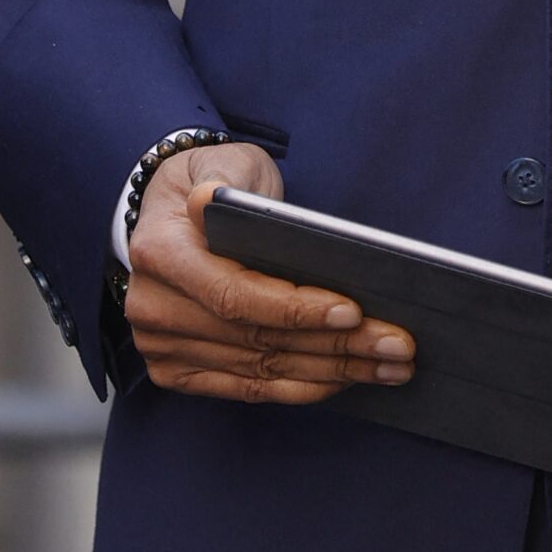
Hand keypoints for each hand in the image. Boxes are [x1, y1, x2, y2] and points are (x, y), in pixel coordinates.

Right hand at [124, 141, 415, 405]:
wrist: (171, 210)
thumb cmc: (214, 179)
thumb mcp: (226, 163)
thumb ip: (226, 183)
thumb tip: (211, 203)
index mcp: (160, 252)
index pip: (235, 295)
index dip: (295, 310)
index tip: (354, 312)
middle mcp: (153, 307)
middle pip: (257, 339)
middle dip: (336, 346)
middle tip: (398, 347)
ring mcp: (161, 347)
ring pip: (260, 370)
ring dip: (331, 373)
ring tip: (389, 368)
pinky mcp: (176, 371)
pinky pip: (247, 388)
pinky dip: (300, 387)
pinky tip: (345, 380)